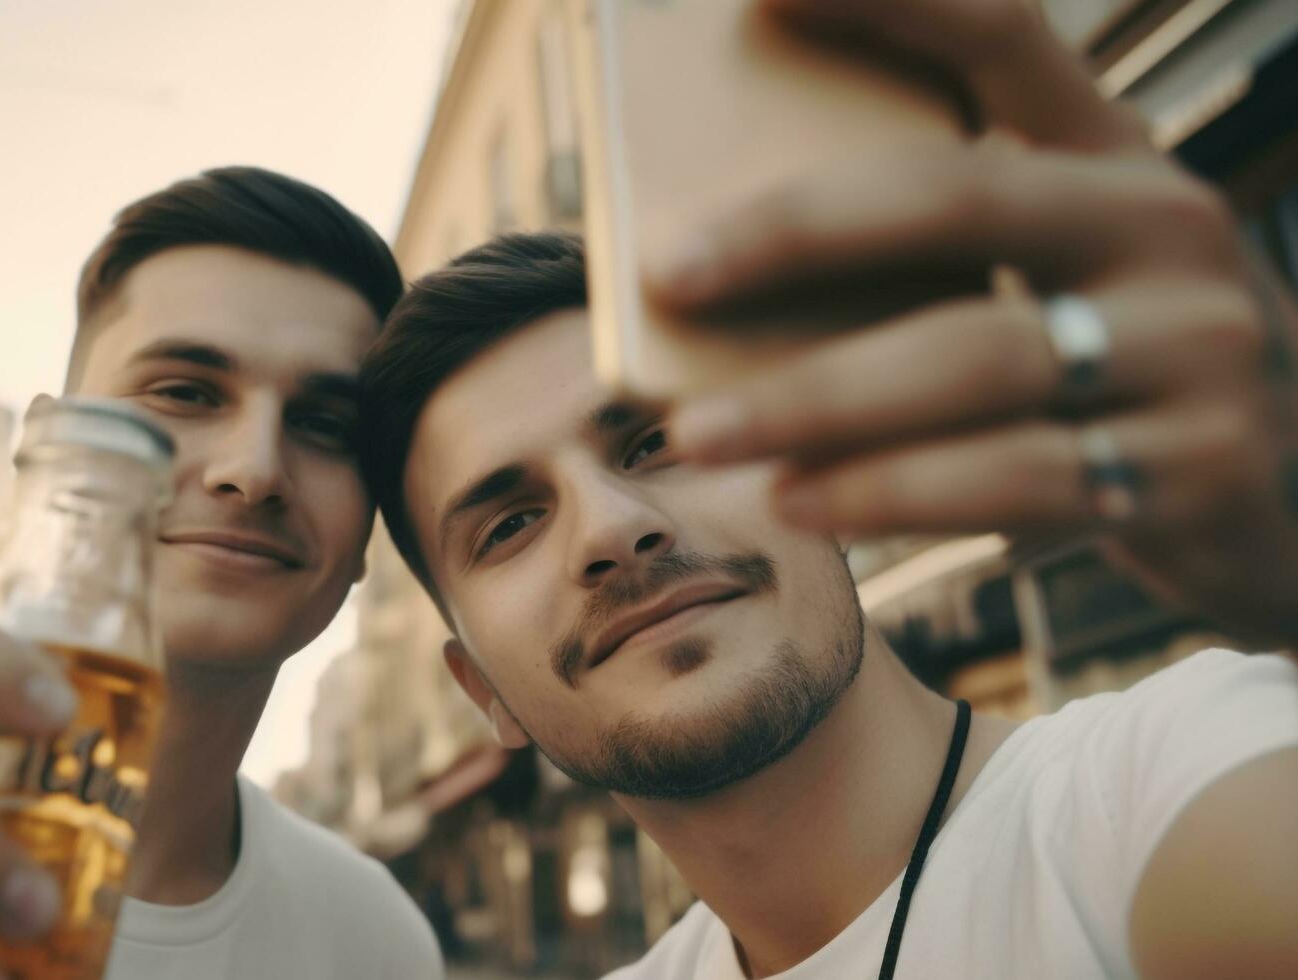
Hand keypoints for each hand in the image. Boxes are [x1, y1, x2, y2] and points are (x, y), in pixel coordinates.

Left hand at [646, 0, 1297, 644]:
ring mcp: (1195, 348)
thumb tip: (714, 277)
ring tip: (698, 433)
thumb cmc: (1112, 361)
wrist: (1288, 497)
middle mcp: (1165, 227)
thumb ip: (933, 254)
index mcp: (1114, 153)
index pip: (1003, 32)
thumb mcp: (1056, 272)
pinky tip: (797, 500)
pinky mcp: (1194, 468)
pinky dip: (888, 493)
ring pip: (973, 358)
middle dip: (795, 231)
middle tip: (670, 268)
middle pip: (958, 198)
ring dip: (815, 399)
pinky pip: (1013, 480)